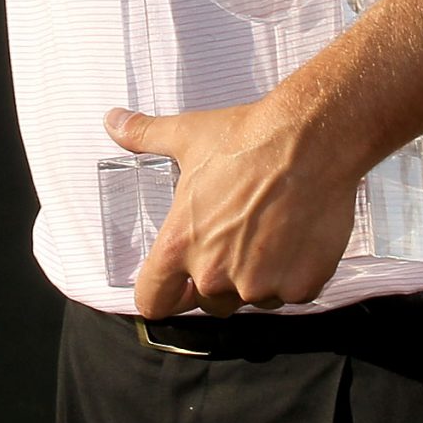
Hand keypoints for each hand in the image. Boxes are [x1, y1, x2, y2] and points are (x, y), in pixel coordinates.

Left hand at [103, 100, 359, 319]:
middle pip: (208, 301)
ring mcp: (261, 285)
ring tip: (269, 231)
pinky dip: (295, 273)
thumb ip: (143, 135)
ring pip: (252, 297)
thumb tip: (112, 120)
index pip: (152, 301)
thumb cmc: (245, 139)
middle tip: (235, 237)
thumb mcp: (185, 136)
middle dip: (219, 278)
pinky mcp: (301, 286)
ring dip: (258, 276)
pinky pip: (291, 292)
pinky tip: (296, 236)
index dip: (161, 294)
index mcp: (179, 245)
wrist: (310, 140)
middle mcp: (216, 275)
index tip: (174, 284)